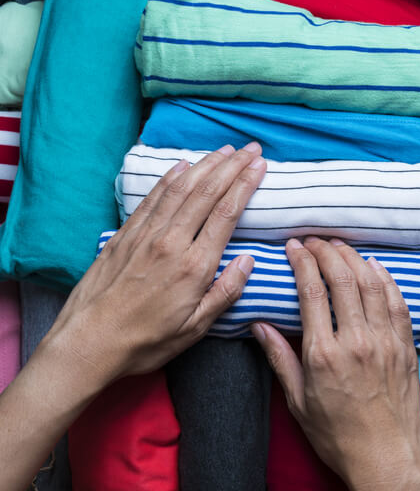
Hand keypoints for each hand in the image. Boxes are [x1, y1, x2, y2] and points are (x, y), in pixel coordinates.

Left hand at [41, 143, 266, 384]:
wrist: (88, 343)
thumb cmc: (146, 341)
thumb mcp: (196, 327)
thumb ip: (226, 292)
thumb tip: (248, 261)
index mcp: (194, 266)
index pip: (226, 213)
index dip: (245, 185)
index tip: (260, 166)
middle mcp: (170, 243)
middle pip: (206, 193)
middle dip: (231, 166)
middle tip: (250, 147)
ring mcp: (144, 236)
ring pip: (180, 189)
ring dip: (205, 165)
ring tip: (224, 150)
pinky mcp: (124, 236)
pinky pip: (152, 198)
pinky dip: (170, 178)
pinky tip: (182, 166)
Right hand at [251, 237, 419, 490]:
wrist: (386, 461)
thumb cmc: (339, 439)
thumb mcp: (298, 403)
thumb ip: (280, 359)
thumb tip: (260, 326)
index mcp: (324, 354)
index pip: (312, 292)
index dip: (303, 262)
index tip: (294, 247)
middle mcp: (357, 342)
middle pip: (343, 279)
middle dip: (327, 252)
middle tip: (316, 241)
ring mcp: (386, 343)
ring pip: (373, 285)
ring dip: (355, 259)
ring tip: (341, 248)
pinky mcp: (406, 349)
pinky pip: (398, 304)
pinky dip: (387, 281)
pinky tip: (377, 269)